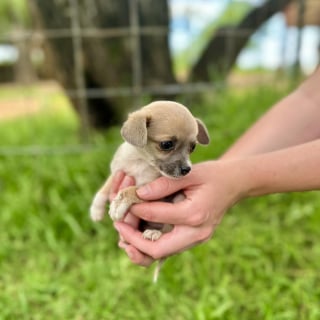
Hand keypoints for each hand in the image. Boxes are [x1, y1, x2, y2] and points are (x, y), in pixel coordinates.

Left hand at [114, 160, 244, 265]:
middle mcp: (196, 233)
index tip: (124, 199)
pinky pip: (168, 248)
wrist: (234, 184)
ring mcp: (197, 239)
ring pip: (162, 254)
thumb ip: (164, 184)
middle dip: (133, 240)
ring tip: (123, 236)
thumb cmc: (212, 175)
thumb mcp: (190, 173)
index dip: (137, 208)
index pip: (157, 215)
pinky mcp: (194, 239)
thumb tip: (138, 194)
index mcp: (195, 214)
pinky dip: (151, 245)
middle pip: (158, 249)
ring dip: (140, 247)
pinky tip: (138, 237)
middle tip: (118, 226)